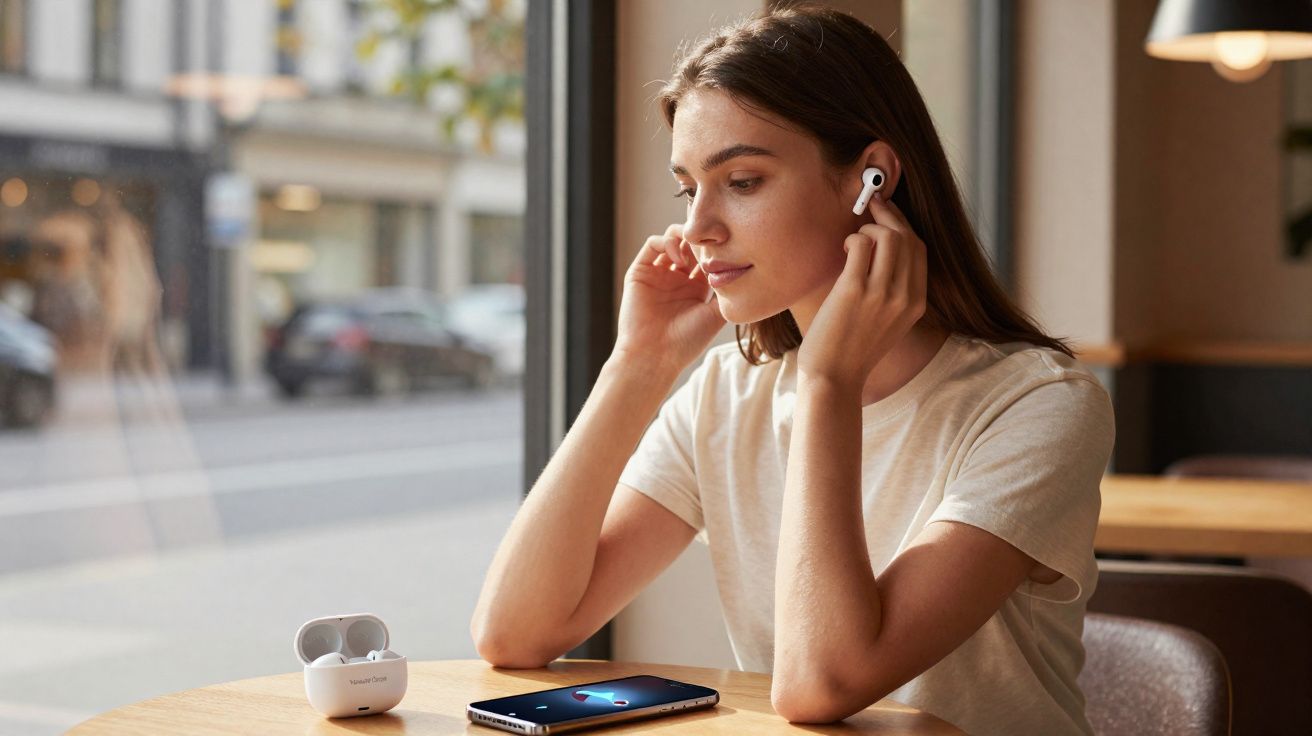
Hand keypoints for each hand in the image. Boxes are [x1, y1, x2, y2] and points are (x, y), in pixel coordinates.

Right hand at [613, 224, 725, 374]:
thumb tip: (745, 270)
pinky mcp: (640, 272)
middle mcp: (677, 279)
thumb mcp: (716, 315)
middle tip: (712, 241)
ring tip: (695, 248)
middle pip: (690, 245)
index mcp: (696, 289)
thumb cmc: (686, 341)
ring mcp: (658, 274)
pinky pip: (653, 244)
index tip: (729, 249)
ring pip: (672, 239)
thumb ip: (728, 292)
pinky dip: (667, 242)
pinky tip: (679, 258)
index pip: (707, 258)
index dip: (717, 249)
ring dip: (684, 236)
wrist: (655, 356)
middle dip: (701, 238)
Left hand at [796, 192, 927, 393]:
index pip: (920, 250)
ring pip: (887, 236)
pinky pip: (861, 245)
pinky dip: (852, 239)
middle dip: (887, 217)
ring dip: (868, 228)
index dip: (904, 226)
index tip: (888, 214)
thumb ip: (894, 291)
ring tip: (853, 241)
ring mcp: (881, 293)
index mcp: (916, 303)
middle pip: (906, 238)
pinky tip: (844, 250)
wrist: (833, 378)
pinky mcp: (854, 291)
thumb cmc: (852, 348)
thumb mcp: (888, 322)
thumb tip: (883, 249)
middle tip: (869, 209)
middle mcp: (904, 297)